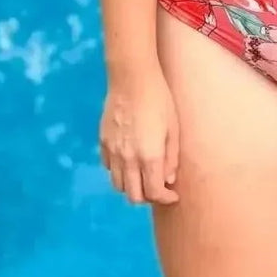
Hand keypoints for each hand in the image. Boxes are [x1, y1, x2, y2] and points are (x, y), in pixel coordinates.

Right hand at [99, 69, 179, 205]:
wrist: (132, 78)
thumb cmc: (159, 100)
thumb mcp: (173, 129)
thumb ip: (171, 158)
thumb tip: (168, 179)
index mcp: (149, 156)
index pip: (154, 192)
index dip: (165, 198)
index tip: (173, 194)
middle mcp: (128, 158)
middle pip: (133, 196)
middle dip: (148, 197)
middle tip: (159, 188)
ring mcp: (112, 151)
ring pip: (118, 185)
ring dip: (132, 186)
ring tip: (144, 176)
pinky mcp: (103, 142)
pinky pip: (109, 167)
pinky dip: (119, 172)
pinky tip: (130, 161)